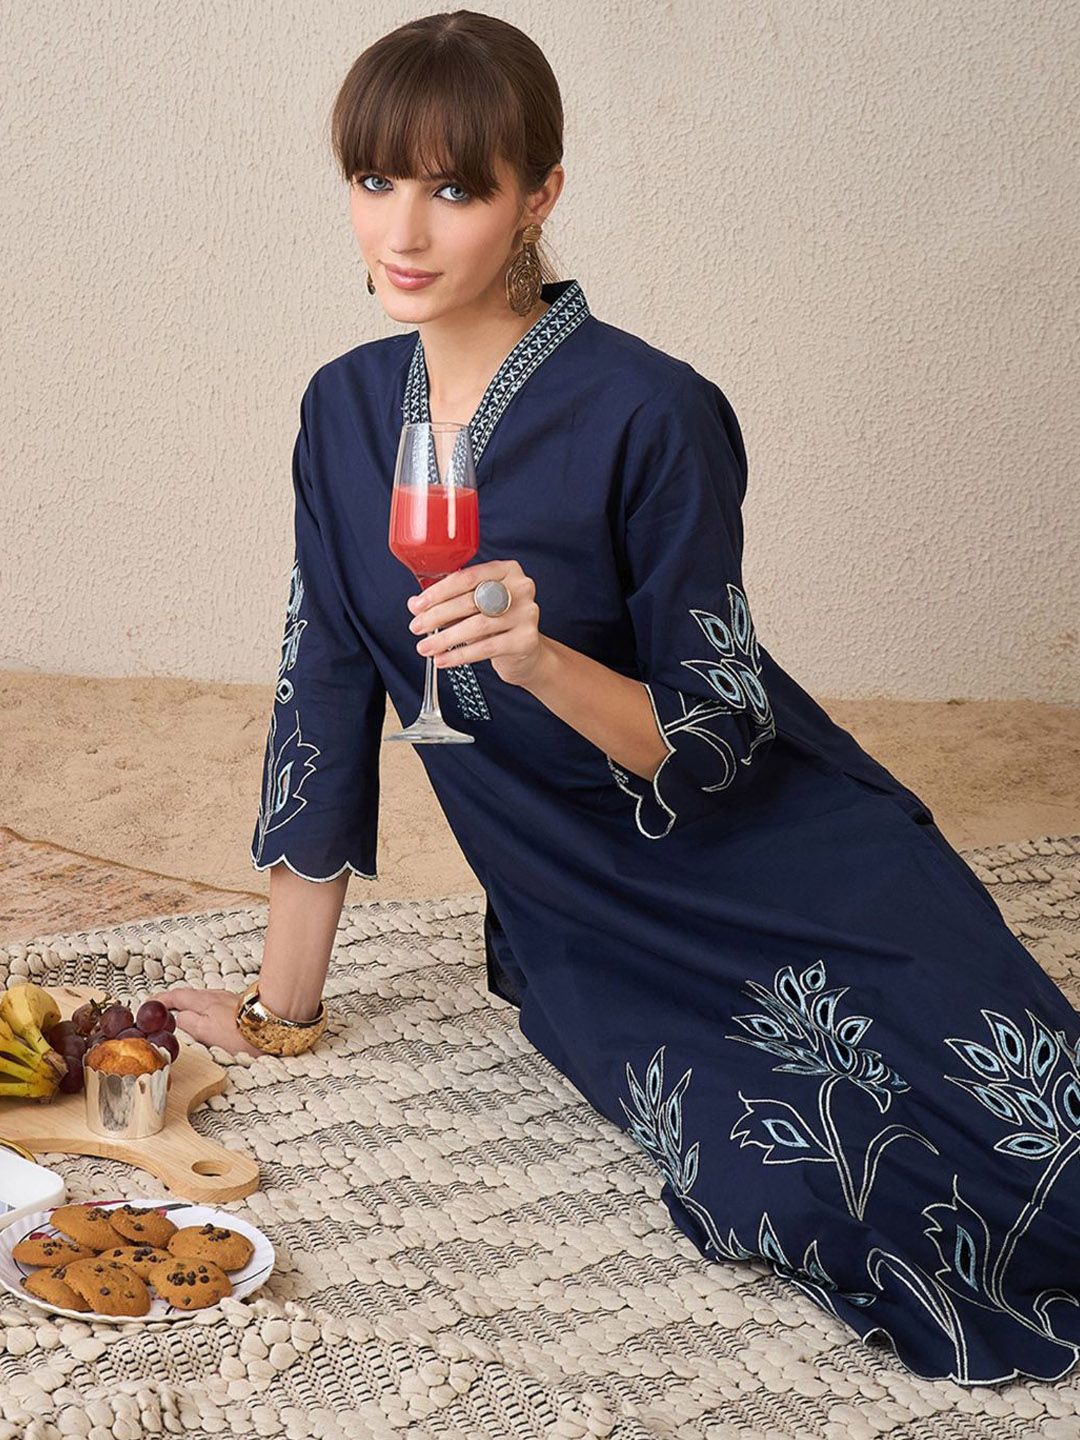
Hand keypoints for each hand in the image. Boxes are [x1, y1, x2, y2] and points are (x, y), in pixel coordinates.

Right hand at [155, 986, 266, 1057]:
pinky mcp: (240, 1007)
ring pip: (203, 1000)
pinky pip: (215, 1005)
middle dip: (174, 1001)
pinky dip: (204, 1009)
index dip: (161, 1000)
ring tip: (181, 1015)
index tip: (149, 1004)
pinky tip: (209, 1019)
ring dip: (190, 1005)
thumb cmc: (244, 1031)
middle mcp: (215, 997)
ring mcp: (229, 1000)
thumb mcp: (207, 1030)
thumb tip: (173, 1017)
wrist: (277, 1024)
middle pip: (189, 996)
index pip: (176, 996)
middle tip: (161, 1009)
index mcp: (203, 1001)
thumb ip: (188, 1022)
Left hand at [406, 559, 549, 689]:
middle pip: (470, 601)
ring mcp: (526, 613)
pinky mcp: (526, 639)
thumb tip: (415, 605)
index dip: (438, 592)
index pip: (467, 577)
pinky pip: (486, 647)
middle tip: (417, 627)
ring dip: (445, 638)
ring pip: (477, 625)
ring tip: (426, 647)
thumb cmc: (497, 623)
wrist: (526, 651)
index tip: (418, 605)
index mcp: (506, 570)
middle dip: (437, 616)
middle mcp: (520, 588)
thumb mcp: (474, 606)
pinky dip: (460, 655)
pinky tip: (443, 659)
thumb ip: (447, 600)